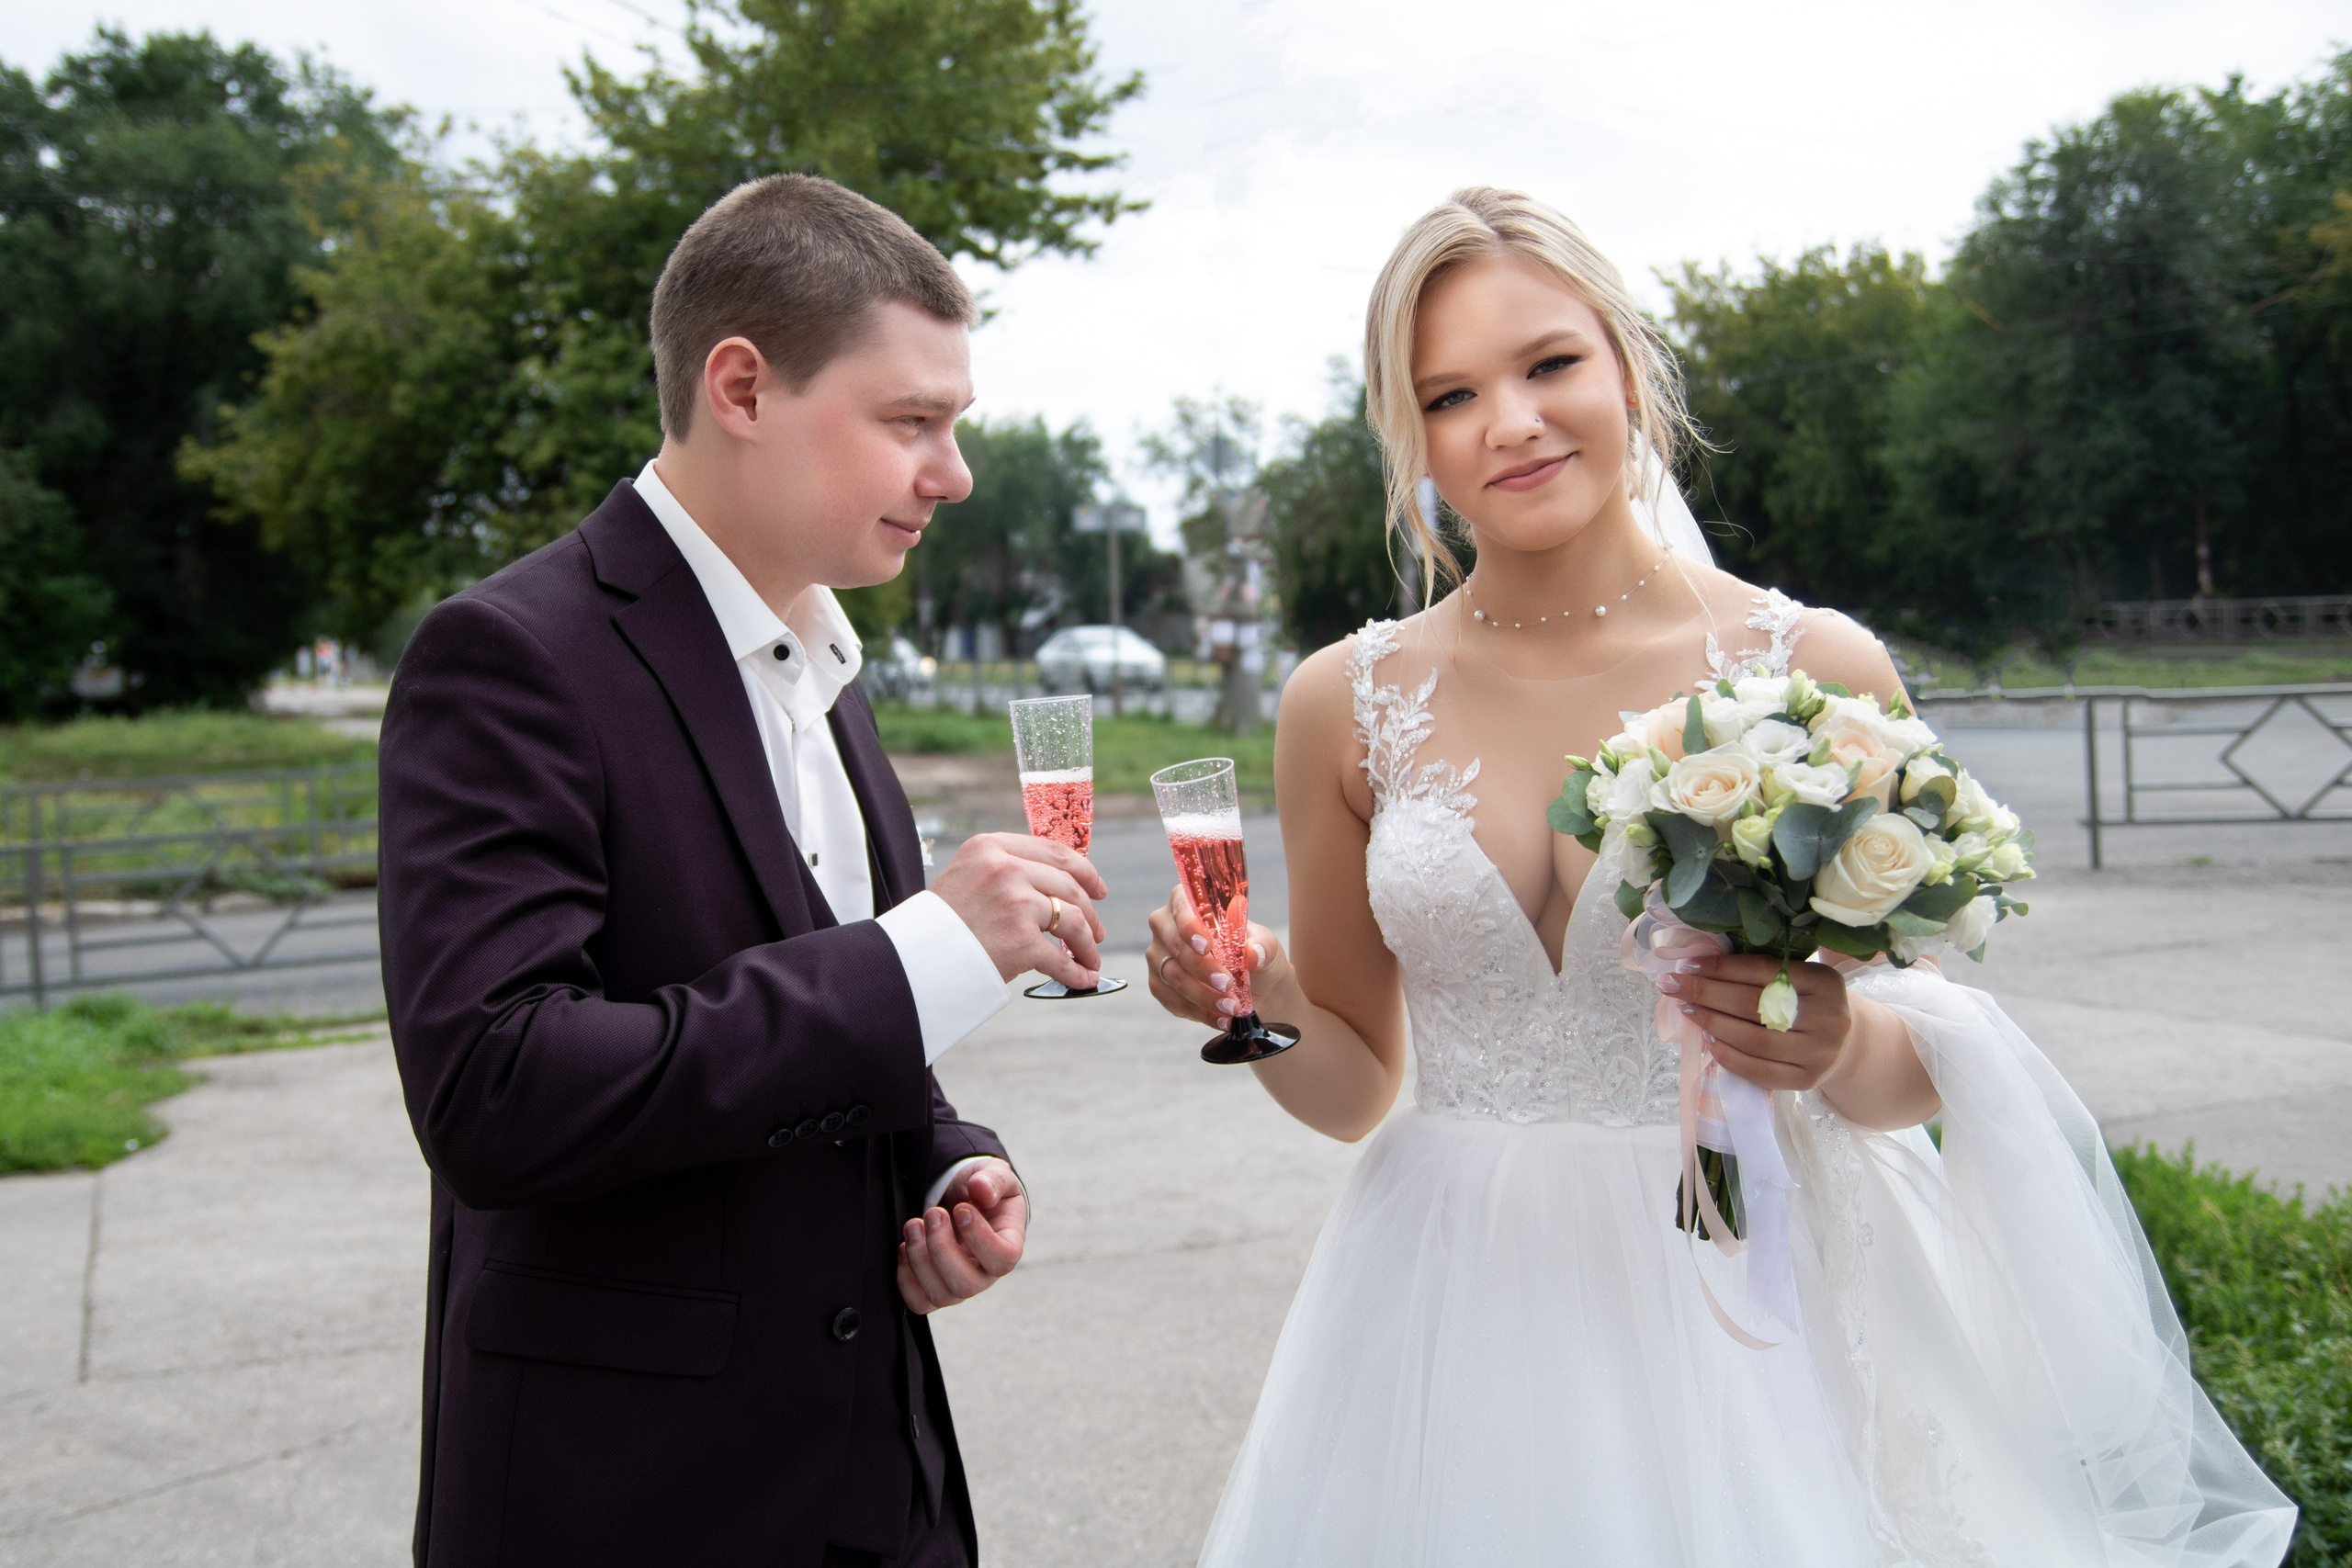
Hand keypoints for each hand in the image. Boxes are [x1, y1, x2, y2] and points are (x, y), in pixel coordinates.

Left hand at [897, 1157, 1026, 1313]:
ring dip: (920, 1259)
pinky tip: (905, 1246)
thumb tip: (981, 1191)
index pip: (1003, 1259)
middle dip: (941, 1248)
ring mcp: (959, 1285)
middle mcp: (985, 1274)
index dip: (980, 1238)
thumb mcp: (994, 1175)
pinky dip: (906, 1277)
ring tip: (914, 1224)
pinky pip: (919, 1302)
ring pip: (940, 1295)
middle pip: (967, 1285)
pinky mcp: (934, 1290)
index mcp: (1008, 1246)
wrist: (963, 1202)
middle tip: (933, 1214)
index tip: (962, 1209)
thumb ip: (992, 1180)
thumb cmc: (982, 1193)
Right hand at [929, 833, 1107, 989]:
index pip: (1054, 852)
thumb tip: (1057, 888)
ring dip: (1087, 943)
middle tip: (1097, 932)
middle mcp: (1005, 869)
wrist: (912, 958)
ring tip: (1090, 958)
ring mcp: (1014, 903)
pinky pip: (1061, 959)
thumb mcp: (967, 877)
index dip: (1084, 871)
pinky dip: (1077, 971)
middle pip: (1068, 887)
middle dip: (1089, 913)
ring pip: (1072, 920)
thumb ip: (1005, 871)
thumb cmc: (941, 923)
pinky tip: (1083, 979)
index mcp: (991, 847)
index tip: (1097, 889)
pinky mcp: (1020, 941)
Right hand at [1144, 883, 1285, 1027]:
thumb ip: (1264, 946)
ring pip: (1173, 976)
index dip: (1190, 926)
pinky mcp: (1159, 985)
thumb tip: (1253, 953)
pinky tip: (1220, 1018)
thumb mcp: (1268, 948)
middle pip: (1175, 945)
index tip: (1207, 946)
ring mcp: (1160, 957)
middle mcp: (1167, 926)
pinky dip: (1199, 1011)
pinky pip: (1172, 1000)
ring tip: (1231, 1007)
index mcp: (1190, 903)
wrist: (1256, 989)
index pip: (1181, 905)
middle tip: (1228, 985)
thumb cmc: (1257, 957)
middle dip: (1202, 969)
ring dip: (1203, 995)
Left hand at [1658, 953, 1853, 1092]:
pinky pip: (1758, 1071)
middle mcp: (1827, 1017)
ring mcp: (1818, 1052)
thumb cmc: (1809, 1003)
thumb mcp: (1801, 979)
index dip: (1721, 967)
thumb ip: (1763, 972)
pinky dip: (1728, 1056)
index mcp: (1823, 981)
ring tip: (1688, 1011)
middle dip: (1706, 993)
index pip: (1763, 971)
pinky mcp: (1806, 1080)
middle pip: (1754, 1004)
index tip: (1687, 965)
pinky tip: (1709, 1041)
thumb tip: (1700, 966)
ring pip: (1754, 1039)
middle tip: (1673, 986)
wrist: (1848, 1044)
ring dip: (1712, 1024)